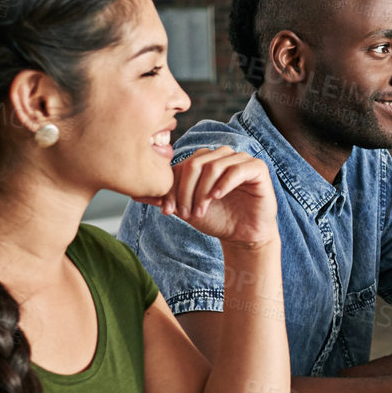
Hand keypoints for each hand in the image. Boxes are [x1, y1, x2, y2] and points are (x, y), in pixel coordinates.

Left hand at [133, 147, 278, 248]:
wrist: (242, 236)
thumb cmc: (216, 220)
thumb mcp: (184, 208)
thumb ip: (164, 198)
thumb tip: (133, 192)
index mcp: (205, 160)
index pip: (181, 166)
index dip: (172, 188)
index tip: (168, 211)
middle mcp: (223, 156)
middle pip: (195, 163)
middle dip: (186, 190)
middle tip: (185, 213)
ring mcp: (241, 160)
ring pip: (214, 166)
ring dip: (202, 191)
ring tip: (200, 210)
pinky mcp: (258, 169)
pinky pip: (237, 169)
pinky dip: (224, 184)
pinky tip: (216, 198)